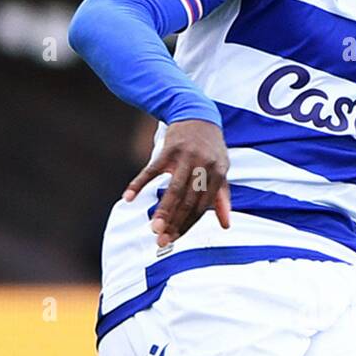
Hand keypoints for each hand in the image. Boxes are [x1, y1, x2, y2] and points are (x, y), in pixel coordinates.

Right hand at [122, 119, 230, 246]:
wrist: (197, 114)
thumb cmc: (210, 149)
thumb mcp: (221, 170)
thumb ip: (222, 198)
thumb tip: (226, 226)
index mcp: (218, 174)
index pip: (201, 206)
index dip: (187, 225)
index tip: (174, 240)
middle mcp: (203, 166)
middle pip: (188, 201)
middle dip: (174, 223)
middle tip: (161, 241)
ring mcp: (185, 157)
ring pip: (173, 189)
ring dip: (163, 210)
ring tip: (153, 228)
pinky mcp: (168, 148)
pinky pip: (152, 169)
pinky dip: (139, 183)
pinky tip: (128, 198)